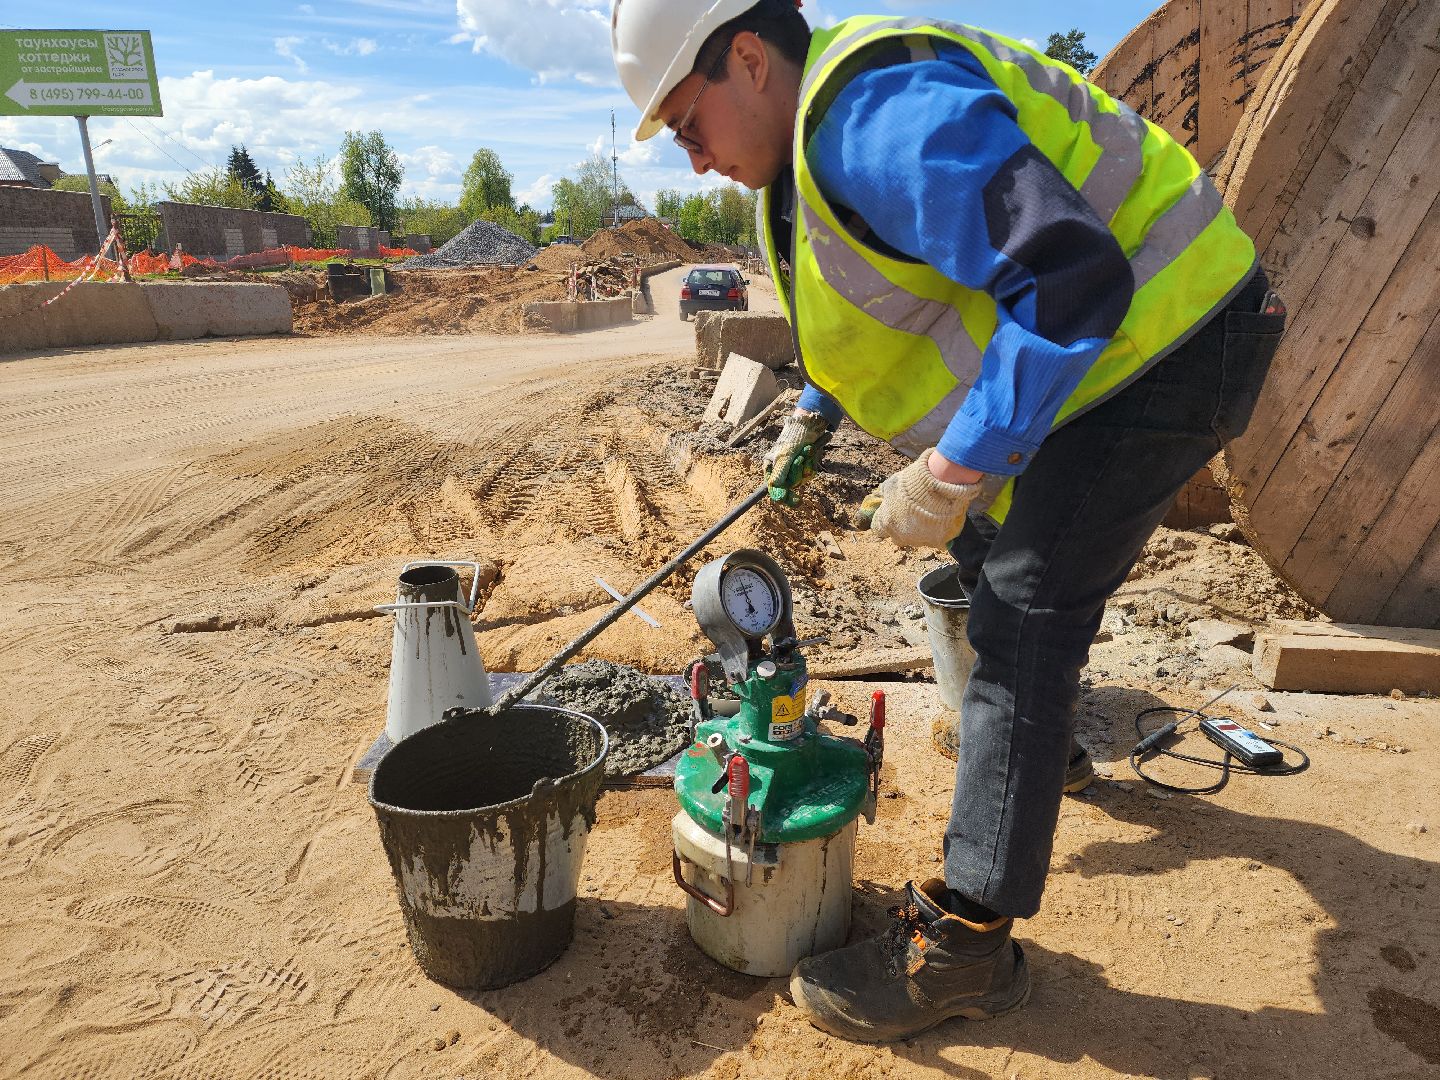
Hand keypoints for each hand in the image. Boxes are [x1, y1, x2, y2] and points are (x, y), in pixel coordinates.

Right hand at [763, 409, 830, 504]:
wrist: (808, 425)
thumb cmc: (792, 438)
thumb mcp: (785, 455)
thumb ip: (780, 472)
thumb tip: (775, 490)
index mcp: (772, 468)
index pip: (775, 489)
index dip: (783, 497)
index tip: (796, 501)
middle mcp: (782, 471)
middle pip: (790, 485)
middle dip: (797, 471)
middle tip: (799, 458)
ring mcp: (795, 470)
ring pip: (801, 479)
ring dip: (805, 464)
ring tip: (805, 449)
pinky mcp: (806, 468)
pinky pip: (810, 472)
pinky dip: (811, 462)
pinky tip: (810, 450)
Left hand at [857, 449, 982, 548]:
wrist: (938, 487)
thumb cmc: (912, 483)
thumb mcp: (892, 483)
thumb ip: (885, 492)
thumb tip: (881, 494)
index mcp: (887, 522)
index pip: (878, 529)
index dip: (885, 521)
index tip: (891, 514)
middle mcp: (900, 535)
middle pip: (897, 538)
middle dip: (901, 529)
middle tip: (911, 514)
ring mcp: (919, 540)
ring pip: (916, 540)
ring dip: (919, 531)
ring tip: (929, 515)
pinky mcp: (936, 542)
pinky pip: (934, 540)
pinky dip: (936, 532)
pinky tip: (941, 520)